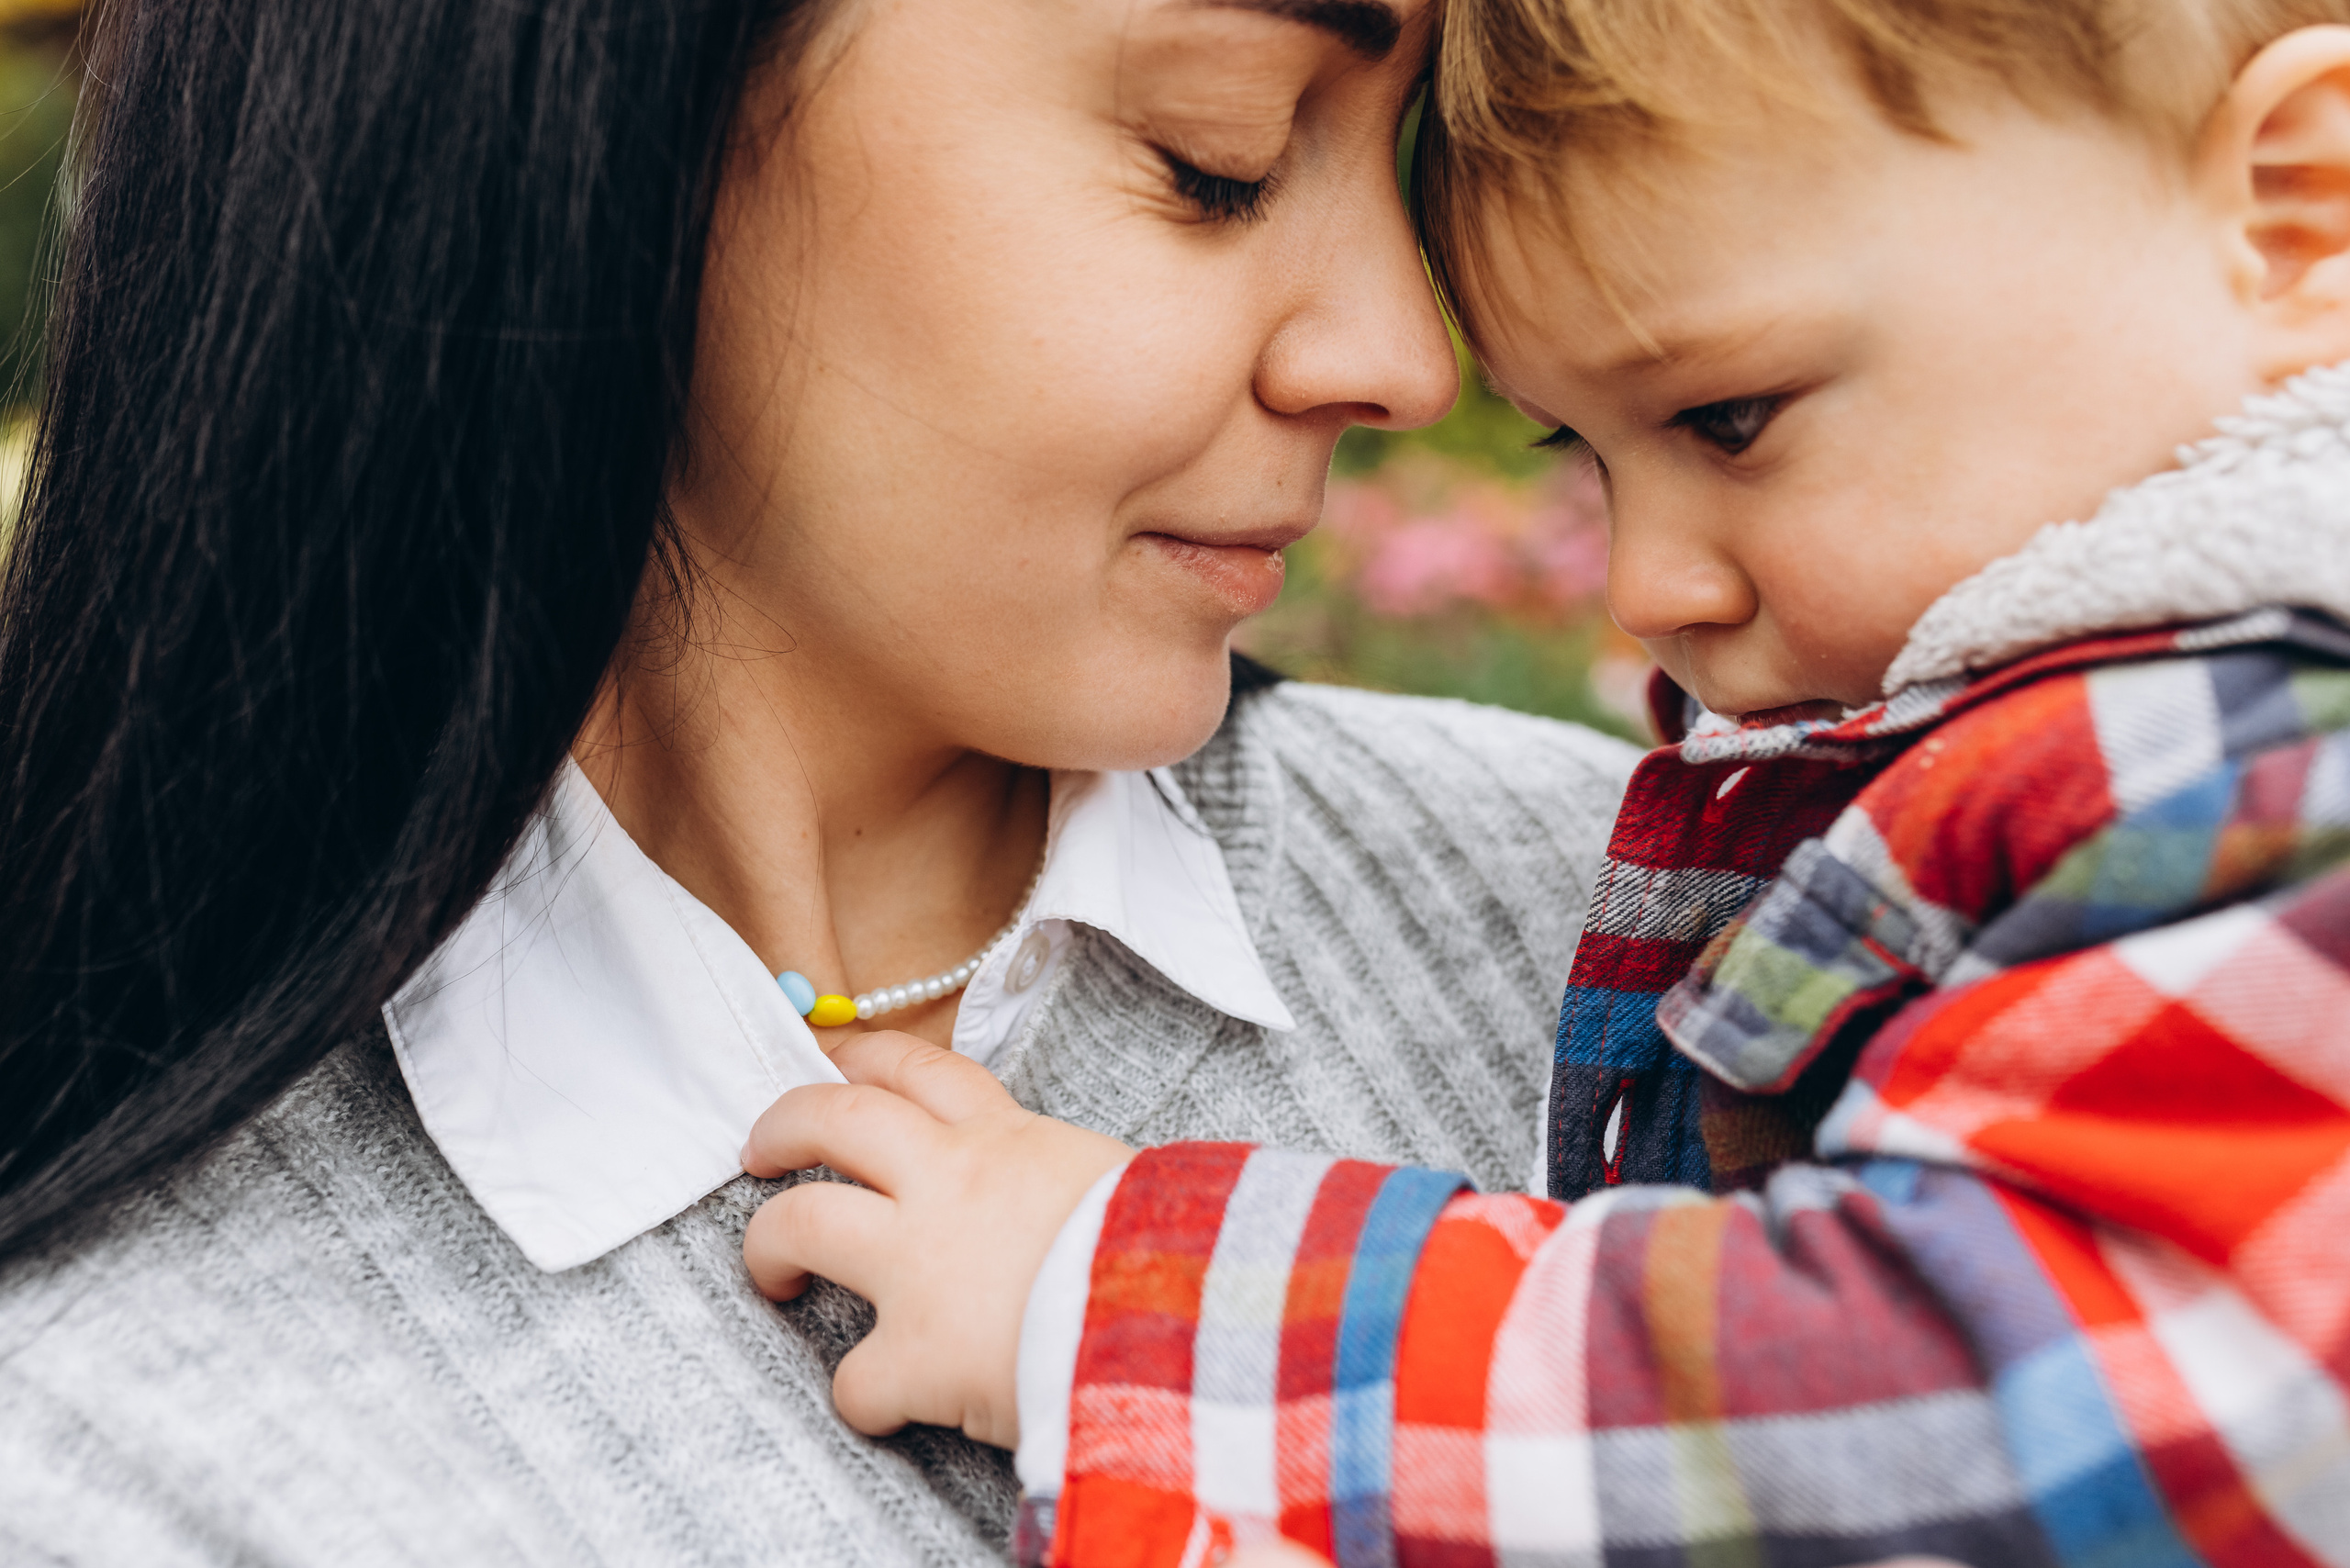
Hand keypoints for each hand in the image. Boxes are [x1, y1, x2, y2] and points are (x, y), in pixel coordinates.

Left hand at [739, 1031, 1131, 1447]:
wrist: (1185, 1319)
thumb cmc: (1165, 1249)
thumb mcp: (1106, 1178)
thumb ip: (1052, 1173)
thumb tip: (1045, 1192)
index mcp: (1003, 1139)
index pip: (916, 1069)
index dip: (860, 1060)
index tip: (832, 1064)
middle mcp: (948, 1182)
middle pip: (831, 1119)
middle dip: (781, 1127)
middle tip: (760, 1150)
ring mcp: (921, 1263)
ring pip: (799, 1222)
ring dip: (768, 1243)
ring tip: (774, 1269)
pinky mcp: (917, 1353)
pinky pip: (853, 1377)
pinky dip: (860, 1392)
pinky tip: (880, 1401)